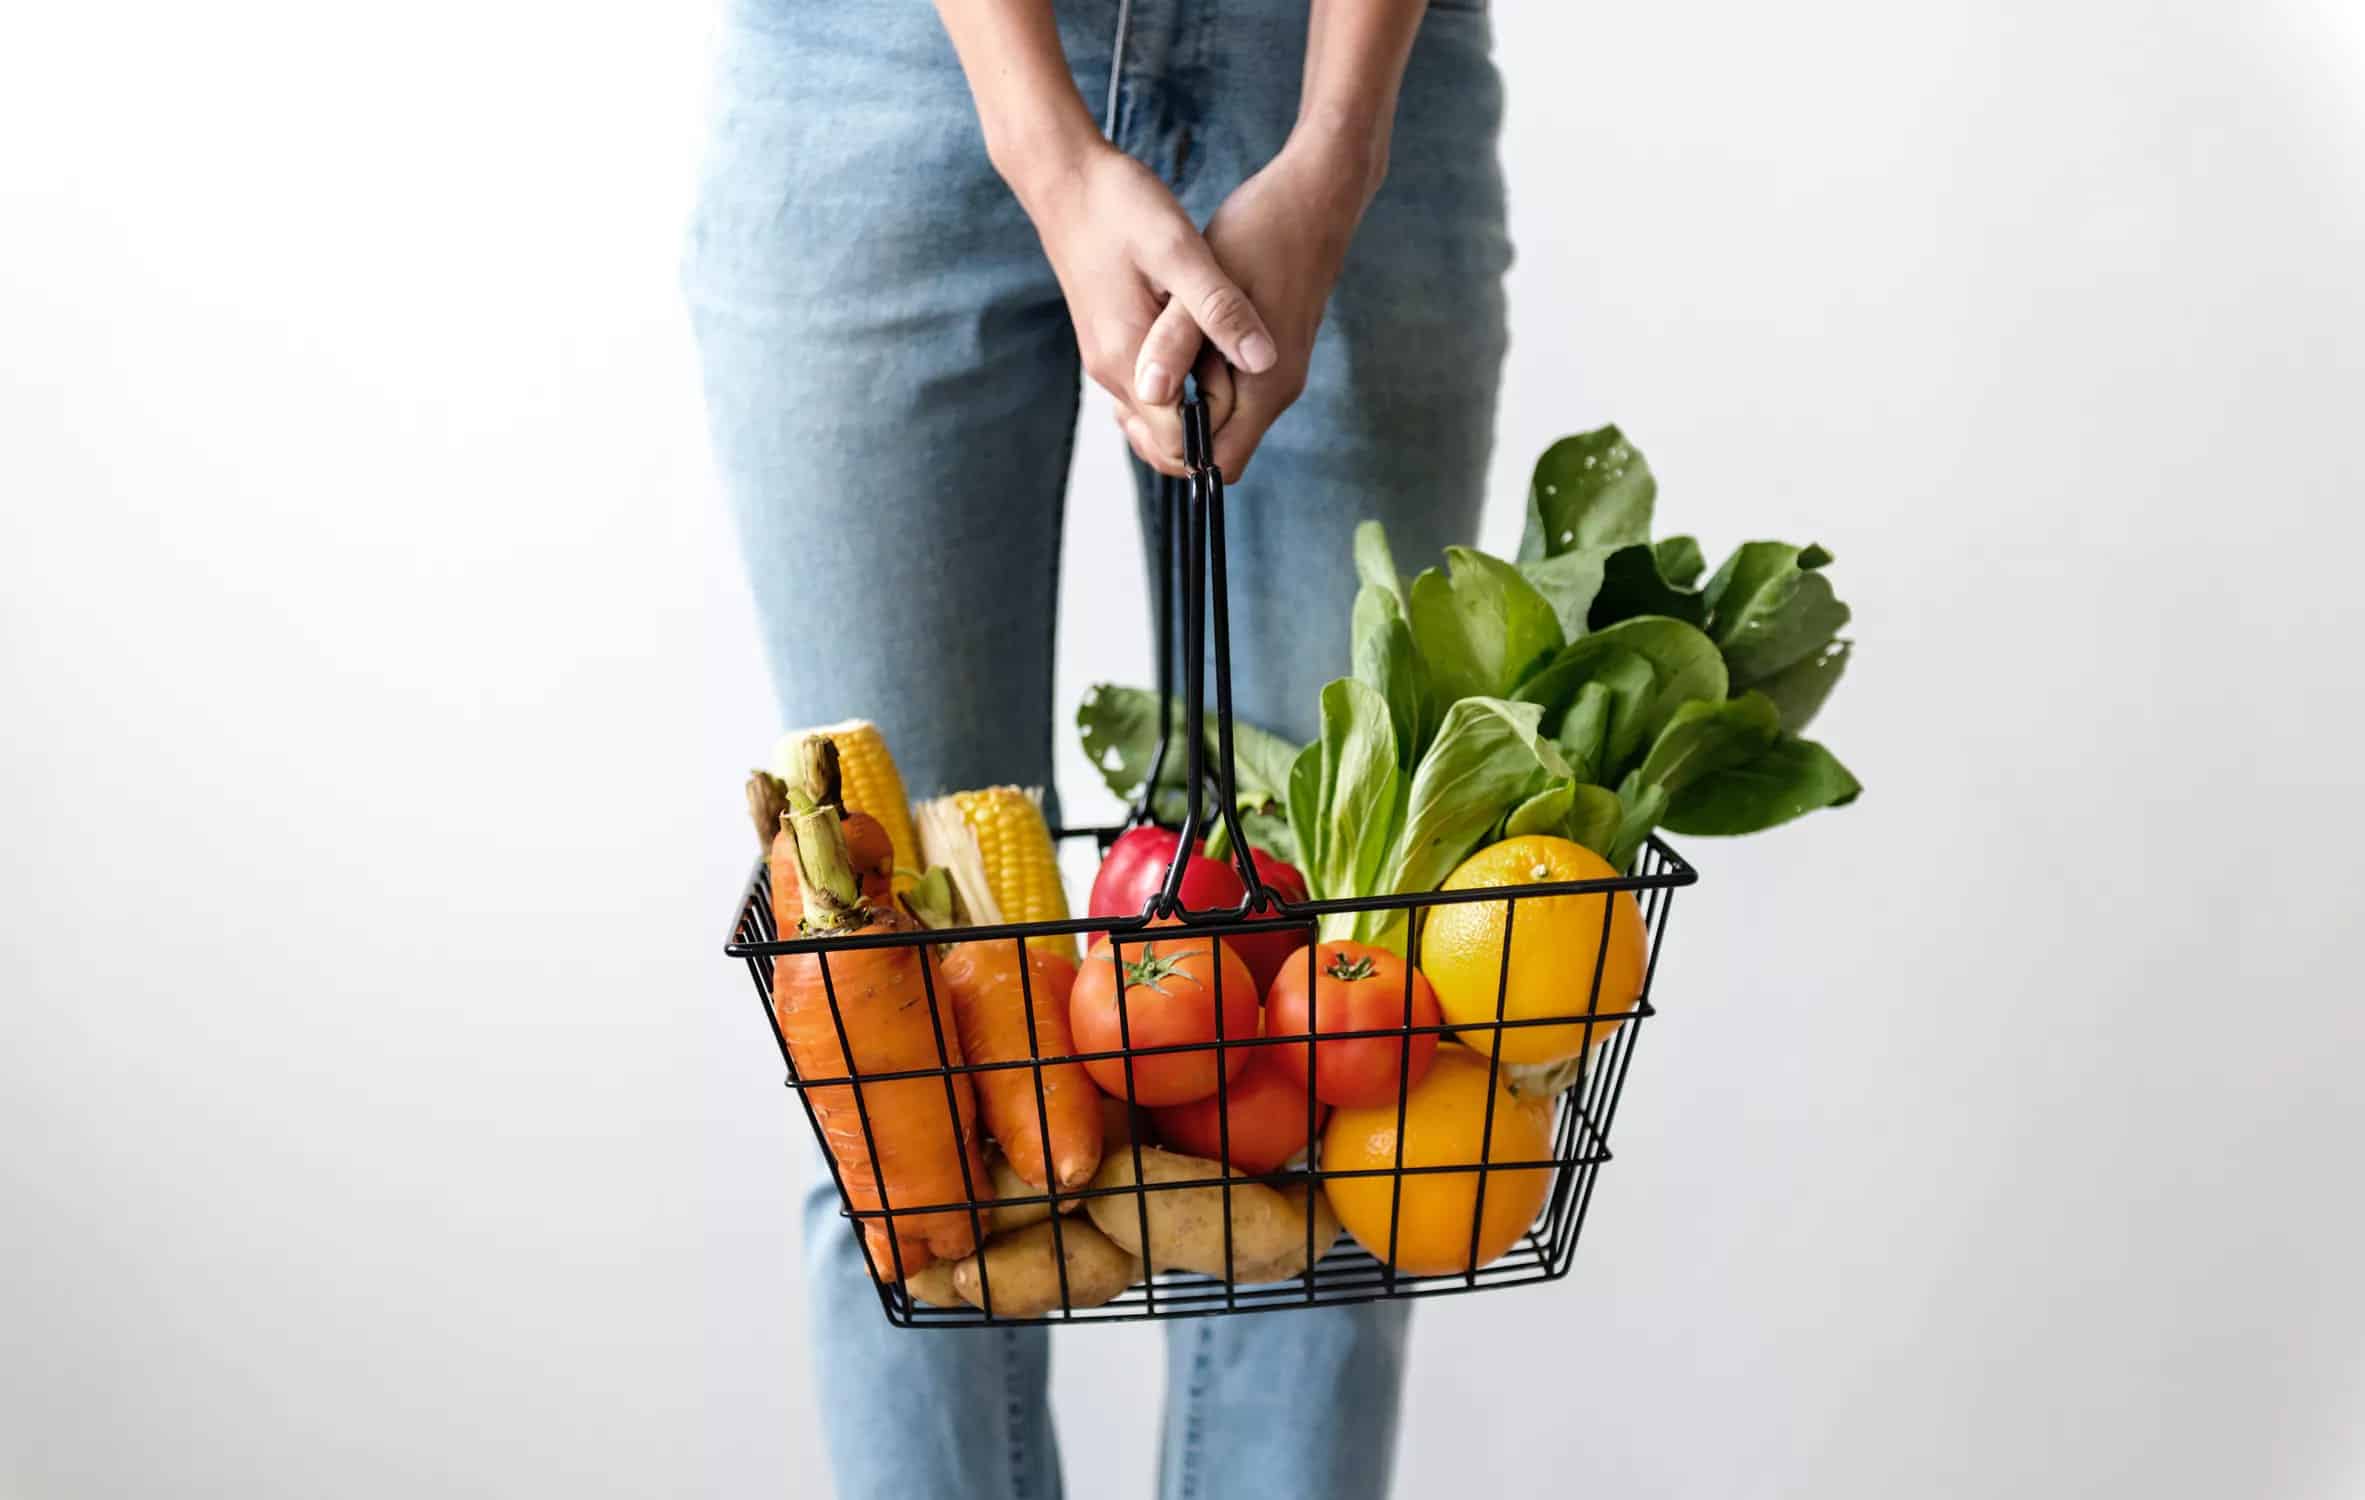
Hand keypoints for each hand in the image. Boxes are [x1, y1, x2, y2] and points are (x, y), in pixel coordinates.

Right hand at [1009, 141, 1278, 475]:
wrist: (1065, 179)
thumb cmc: (1121, 208)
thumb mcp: (1181, 251)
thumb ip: (1219, 309)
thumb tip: (1264, 361)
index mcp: (1128, 360)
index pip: (1176, 445)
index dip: (1219, 434)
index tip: (1254, 397)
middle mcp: (1111, 372)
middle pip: (1162, 444)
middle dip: (1209, 432)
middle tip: (1250, 386)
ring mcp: (1106, 359)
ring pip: (1154, 419)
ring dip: (1196, 409)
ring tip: (1233, 367)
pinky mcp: (1109, 342)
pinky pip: (1147, 390)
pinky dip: (1180, 388)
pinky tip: (1207, 351)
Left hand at [1135, 129, 1385, 479]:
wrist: (1316, 195)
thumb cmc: (1262, 230)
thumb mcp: (1205, 281)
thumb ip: (1177, 341)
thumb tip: (1150, 393)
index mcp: (1265, 386)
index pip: (1216, 464)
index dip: (1171, 449)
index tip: (1136, 407)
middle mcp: (1276, 390)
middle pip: (1214, 446)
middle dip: (1170, 424)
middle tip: (1135, 376)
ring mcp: (1276, 374)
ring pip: (1218, 416)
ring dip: (1181, 396)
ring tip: (1150, 354)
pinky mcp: (1269, 354)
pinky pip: (1225, 388)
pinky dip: (1195, 375)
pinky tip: (1171, 337)